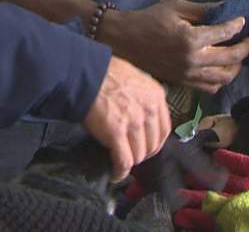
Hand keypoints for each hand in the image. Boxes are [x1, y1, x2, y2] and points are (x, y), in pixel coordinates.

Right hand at [82, 56, 170, 180]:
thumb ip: (144, 96)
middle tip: (131, 155)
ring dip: (131, 162)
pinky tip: (116, 175)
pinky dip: (121, 171)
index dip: (155, 142)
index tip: (146, 147)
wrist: (84, 74)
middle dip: (143, 153)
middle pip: (153, 144)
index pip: (164, 129)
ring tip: (121, 163)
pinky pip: (124, 160)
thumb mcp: (135, 78)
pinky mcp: (116, 133)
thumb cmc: (105, 73)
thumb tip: (143, 113)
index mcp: (156, 96)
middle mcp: (148, 110)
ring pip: (139, 154)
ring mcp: (133, 122)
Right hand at [98, 0, 248, 93]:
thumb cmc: (149, 19)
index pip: (225, 33)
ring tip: (239, 55)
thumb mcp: (177, 7)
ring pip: (224, 77)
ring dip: (237, 66)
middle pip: (231, 58)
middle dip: (246, 48)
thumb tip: (227, 9)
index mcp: (191, 39)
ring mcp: (188, 74)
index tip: (243, 20)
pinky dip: (221, 80)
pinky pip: (210, 87)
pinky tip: (222, 69)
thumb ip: (204, 10)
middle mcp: (192, 60)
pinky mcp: (183, 82)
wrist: (125, 39)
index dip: (238, 25)